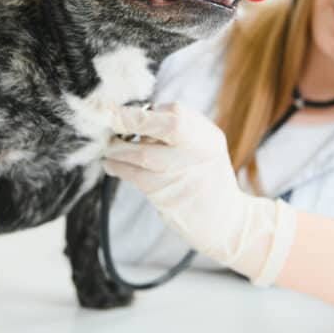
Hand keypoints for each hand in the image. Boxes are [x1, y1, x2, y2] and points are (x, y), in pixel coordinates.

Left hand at [103, 102, 296, 285]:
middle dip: (131, 120)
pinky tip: (111, 164)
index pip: (176, 112)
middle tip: (111, 119)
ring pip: (142, 153)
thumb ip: (182, 127)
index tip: (124, 112)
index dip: (145, 111)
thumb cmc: (207, 178)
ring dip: (117, 148)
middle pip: (166, 126)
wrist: (224, 222)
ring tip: (110, 147)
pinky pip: (133, 175)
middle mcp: (199, 153)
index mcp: (208, 137)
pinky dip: (116, 166)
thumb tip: (140, 113)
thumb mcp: (207, 146)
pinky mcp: (166, 196)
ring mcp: (183, 175)